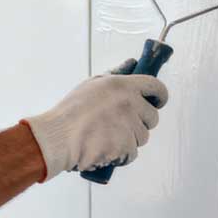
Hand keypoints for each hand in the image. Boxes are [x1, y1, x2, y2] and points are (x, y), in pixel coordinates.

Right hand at [23, 63, 167, 179]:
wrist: (58, 138)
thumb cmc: (70, 112)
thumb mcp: (92, 84)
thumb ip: (116, 73)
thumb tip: (131, 63)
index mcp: (122, 86)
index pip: (156, 87)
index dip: (160, 96)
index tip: (157, 101)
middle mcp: (129, 104)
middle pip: (152, 117)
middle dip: (141, 122)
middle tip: (121, 124)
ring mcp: (129, 126)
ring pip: (142, 137)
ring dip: (130, 139)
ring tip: (107, 137)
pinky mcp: (125, 146)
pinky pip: (132, 153)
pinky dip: (122, 155)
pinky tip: (106, 149)